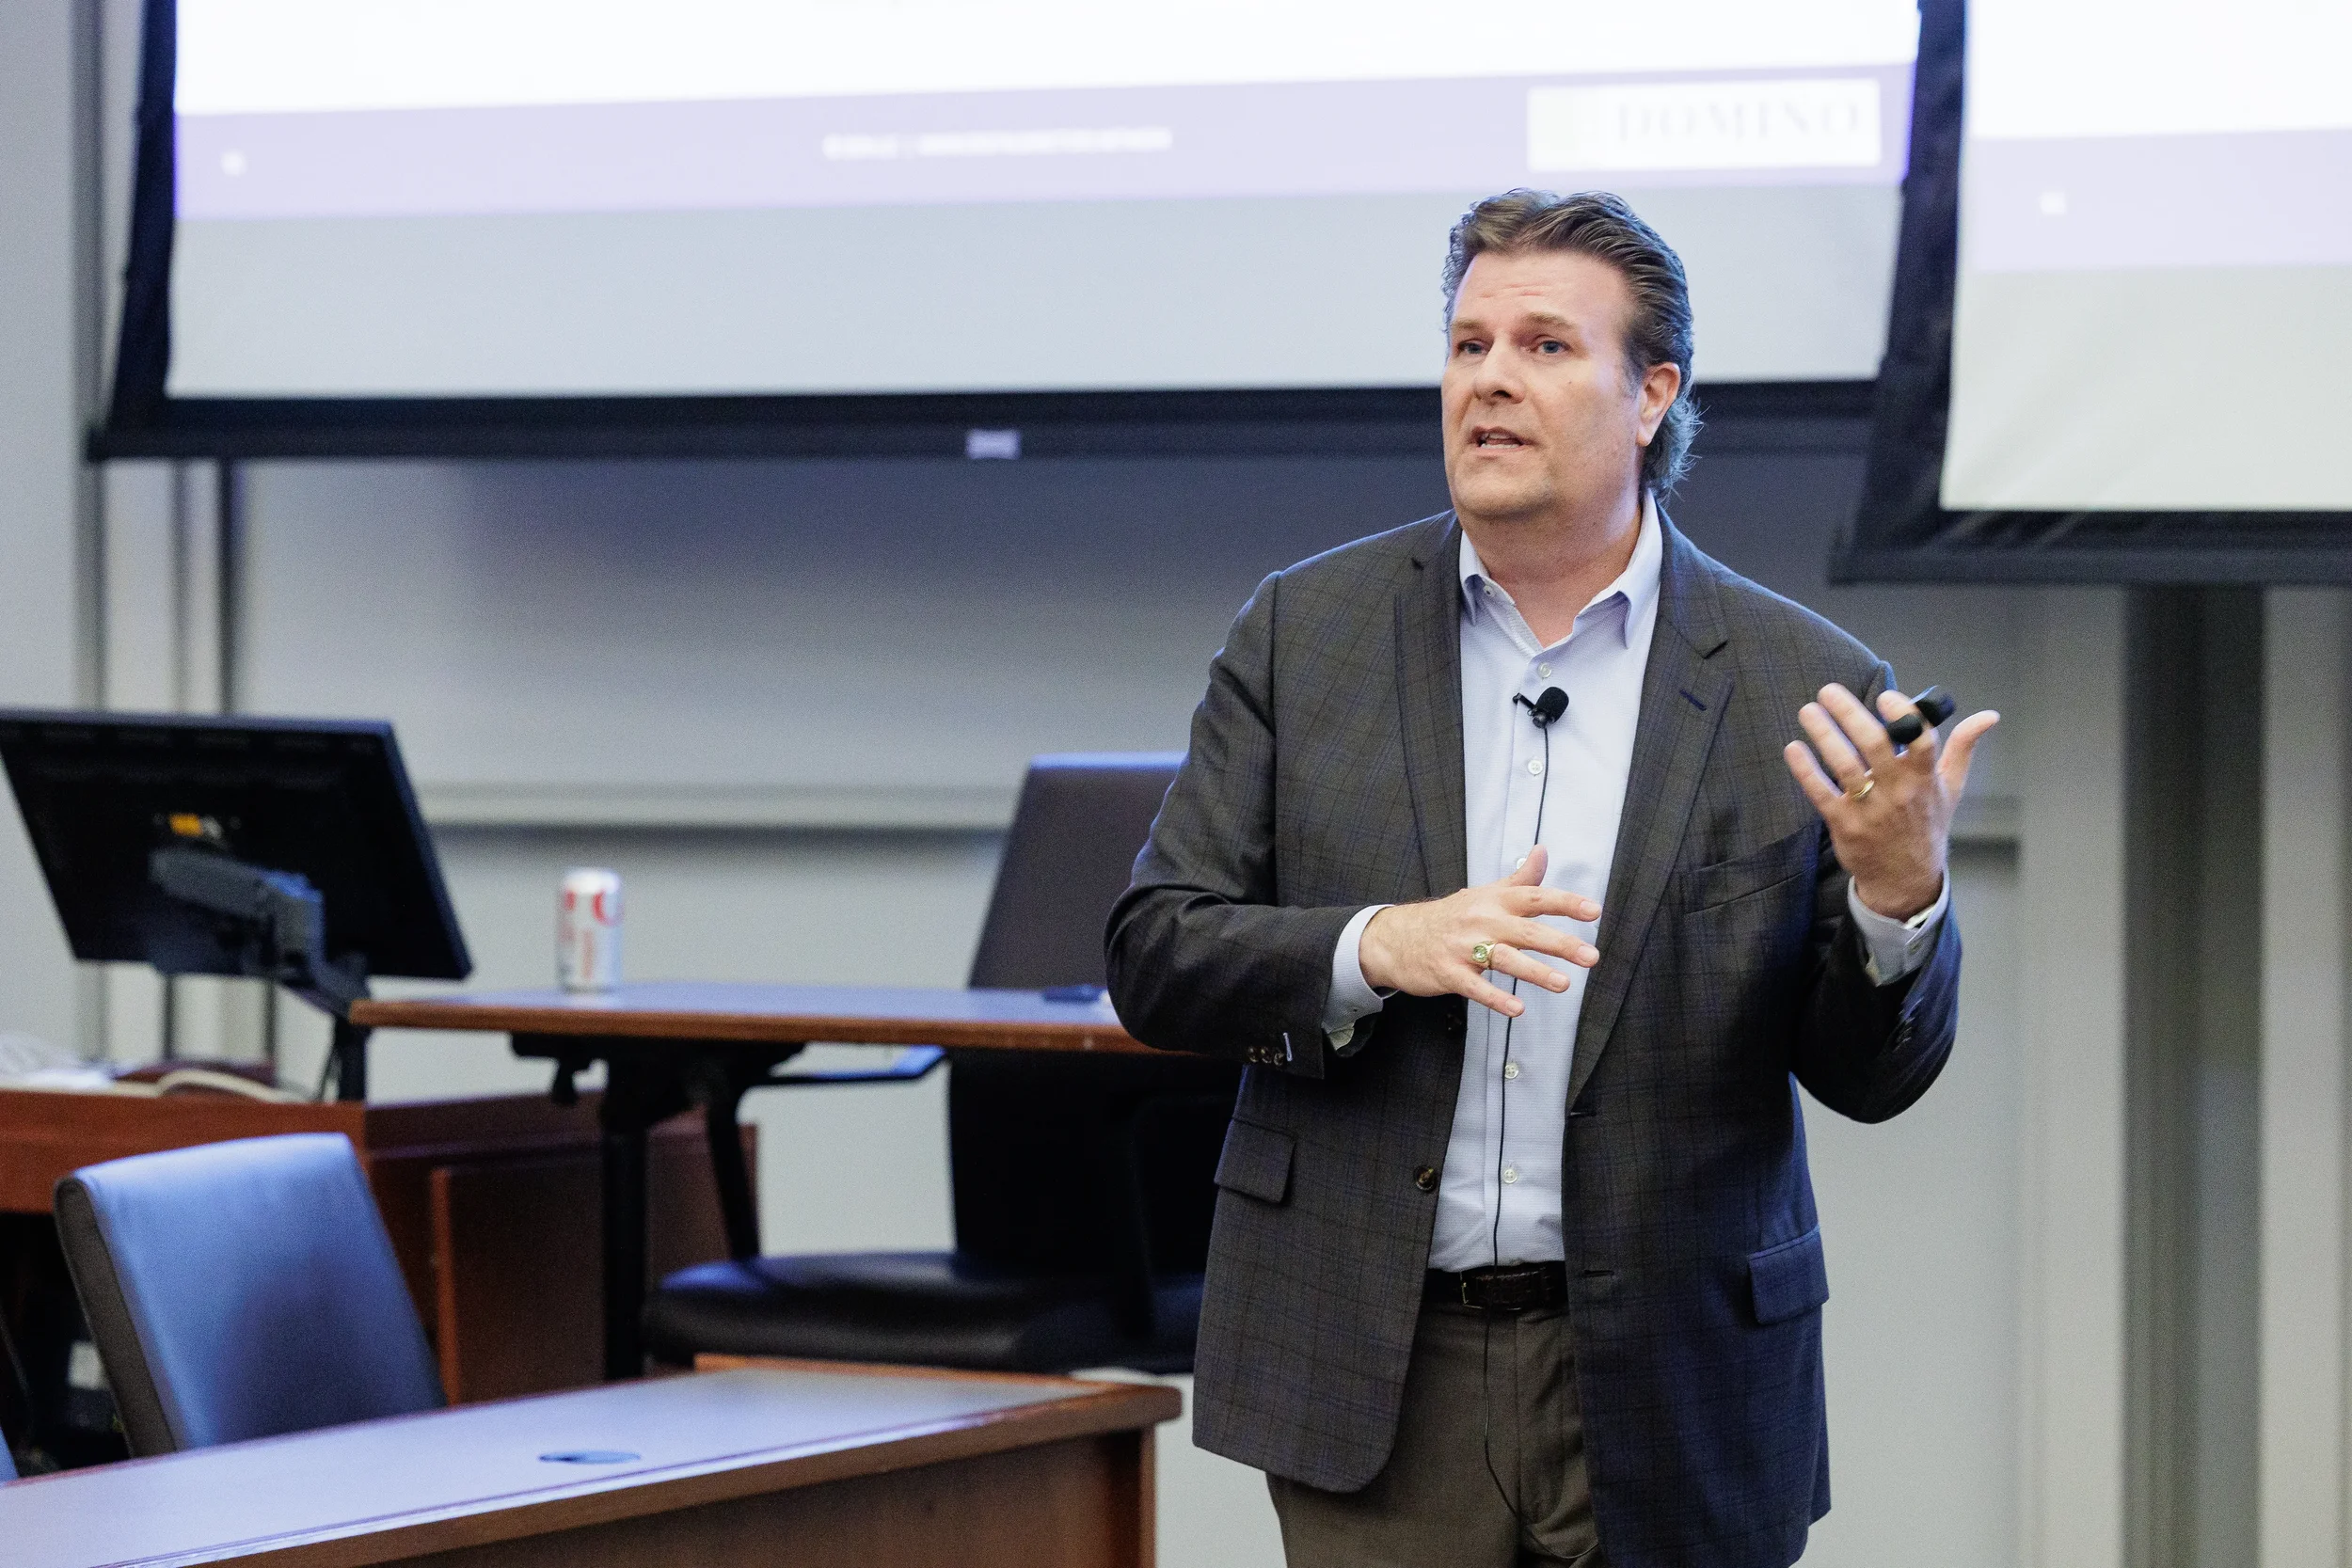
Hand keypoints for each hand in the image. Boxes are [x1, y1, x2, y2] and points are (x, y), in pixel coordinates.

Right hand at [1357, 846, 1602, 1017]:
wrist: (1397, 936)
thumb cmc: (1451, 916)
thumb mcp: (1485, 893)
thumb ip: (1520, 878)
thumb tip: (1544, 851)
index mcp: (1494, 901)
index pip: (1535, 897)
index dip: (1565, 903)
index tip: (1594, 911)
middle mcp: (1482, 920)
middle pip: (1526, 931)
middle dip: (1560, 944)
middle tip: (1591, 956)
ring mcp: (1463, 947)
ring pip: (1504, 959)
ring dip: (1535, 971)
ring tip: (1563, 984)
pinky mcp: (1449, 972)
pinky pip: (1476, 987)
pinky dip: (1496, 998)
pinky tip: (1517, 1008)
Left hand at [1782, 684, 2000, 919]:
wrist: (1906, 878)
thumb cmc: (1926, 824)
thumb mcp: (1950, 787)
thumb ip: (1963, 747)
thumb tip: (1988, 716)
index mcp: (1924, 778)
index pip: (1921, 742)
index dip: (1905, 716)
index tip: (1886, 696)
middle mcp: (1898, 792)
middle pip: (1875, 745)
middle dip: (1849, 713)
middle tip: (1828, 690)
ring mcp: (1870, 809)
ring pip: (1844, 765)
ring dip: (1824, 734)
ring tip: (1808, 711)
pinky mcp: (1844, 824)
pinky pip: (1821, 792)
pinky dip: (1805, 769)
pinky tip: (1794, 748)